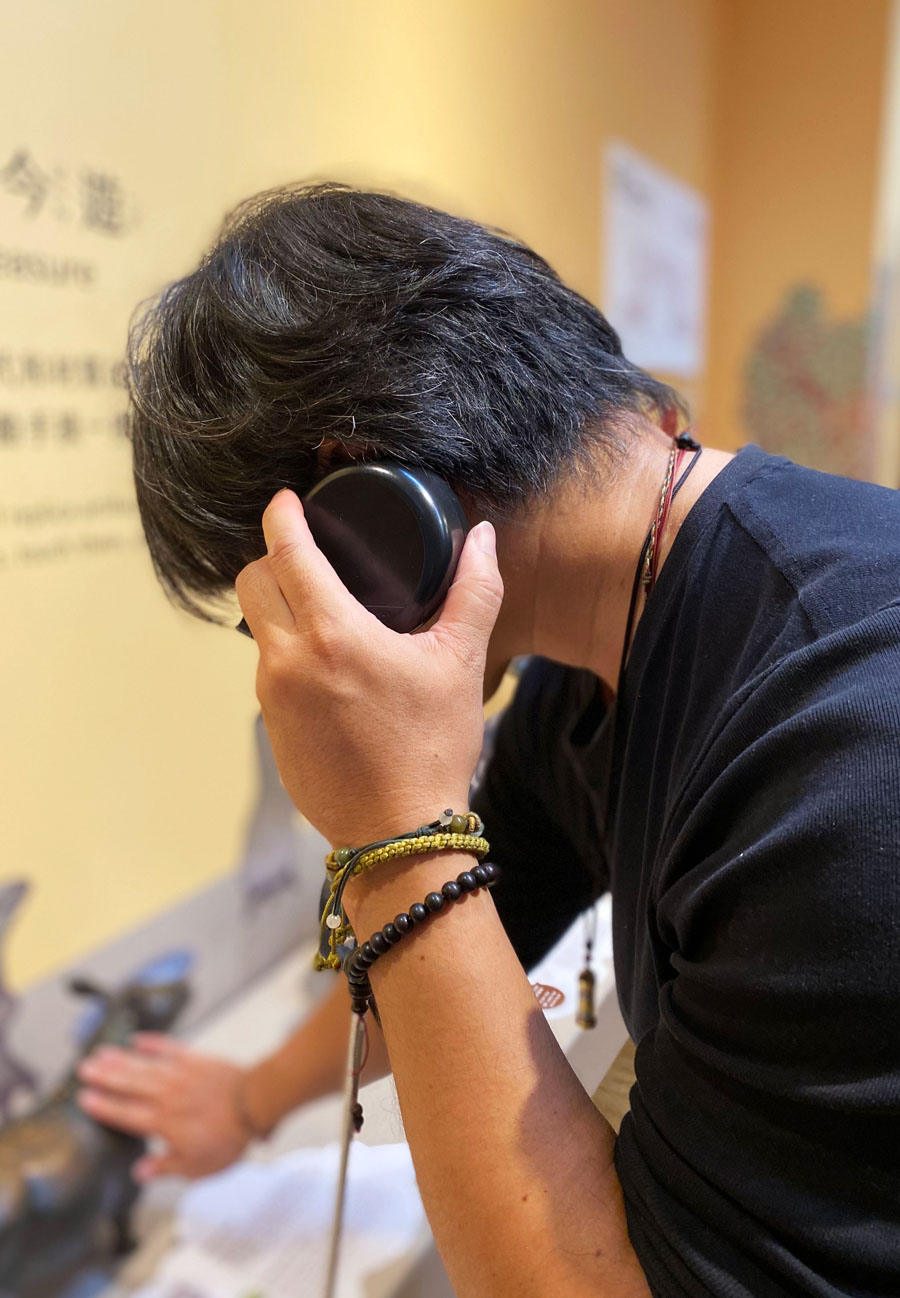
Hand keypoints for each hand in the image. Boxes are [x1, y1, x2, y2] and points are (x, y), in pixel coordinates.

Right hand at [76, 1034, 250, 1179]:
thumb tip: (139, 1172)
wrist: (255, 1105)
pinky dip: (152, 1043)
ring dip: (120, 1059)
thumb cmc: (228, 1137)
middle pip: (129, 1084)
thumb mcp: (196, 1167)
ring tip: (100, 1053)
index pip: (126, 1114)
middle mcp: (166, 1096)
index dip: (104, 1107)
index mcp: (163, 1122)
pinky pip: (169, 1048)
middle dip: (104, 1077)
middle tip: (83, 1069)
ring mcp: (180, 1074)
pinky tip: (137, 1039)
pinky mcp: (195, 1059)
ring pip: (143, 1065)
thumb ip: (165, 1167)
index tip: (84, 1099)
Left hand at [235, 491, 502, 846]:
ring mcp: (271, 697)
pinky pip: (266, 669)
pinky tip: (324, 665)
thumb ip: (474, 592)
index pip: (286, 551)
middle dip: (273, 558)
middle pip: (253, 581)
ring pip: (256, 626)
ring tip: (321, 608)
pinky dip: (285, 652)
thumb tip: (481, 538)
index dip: (282, 516)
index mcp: (333, 635)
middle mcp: (288, 660)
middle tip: (307, 553)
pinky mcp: (268, 727)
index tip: (287, 500)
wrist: (398, 834)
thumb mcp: (459, 663)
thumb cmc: (432, 748)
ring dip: (278, 606)